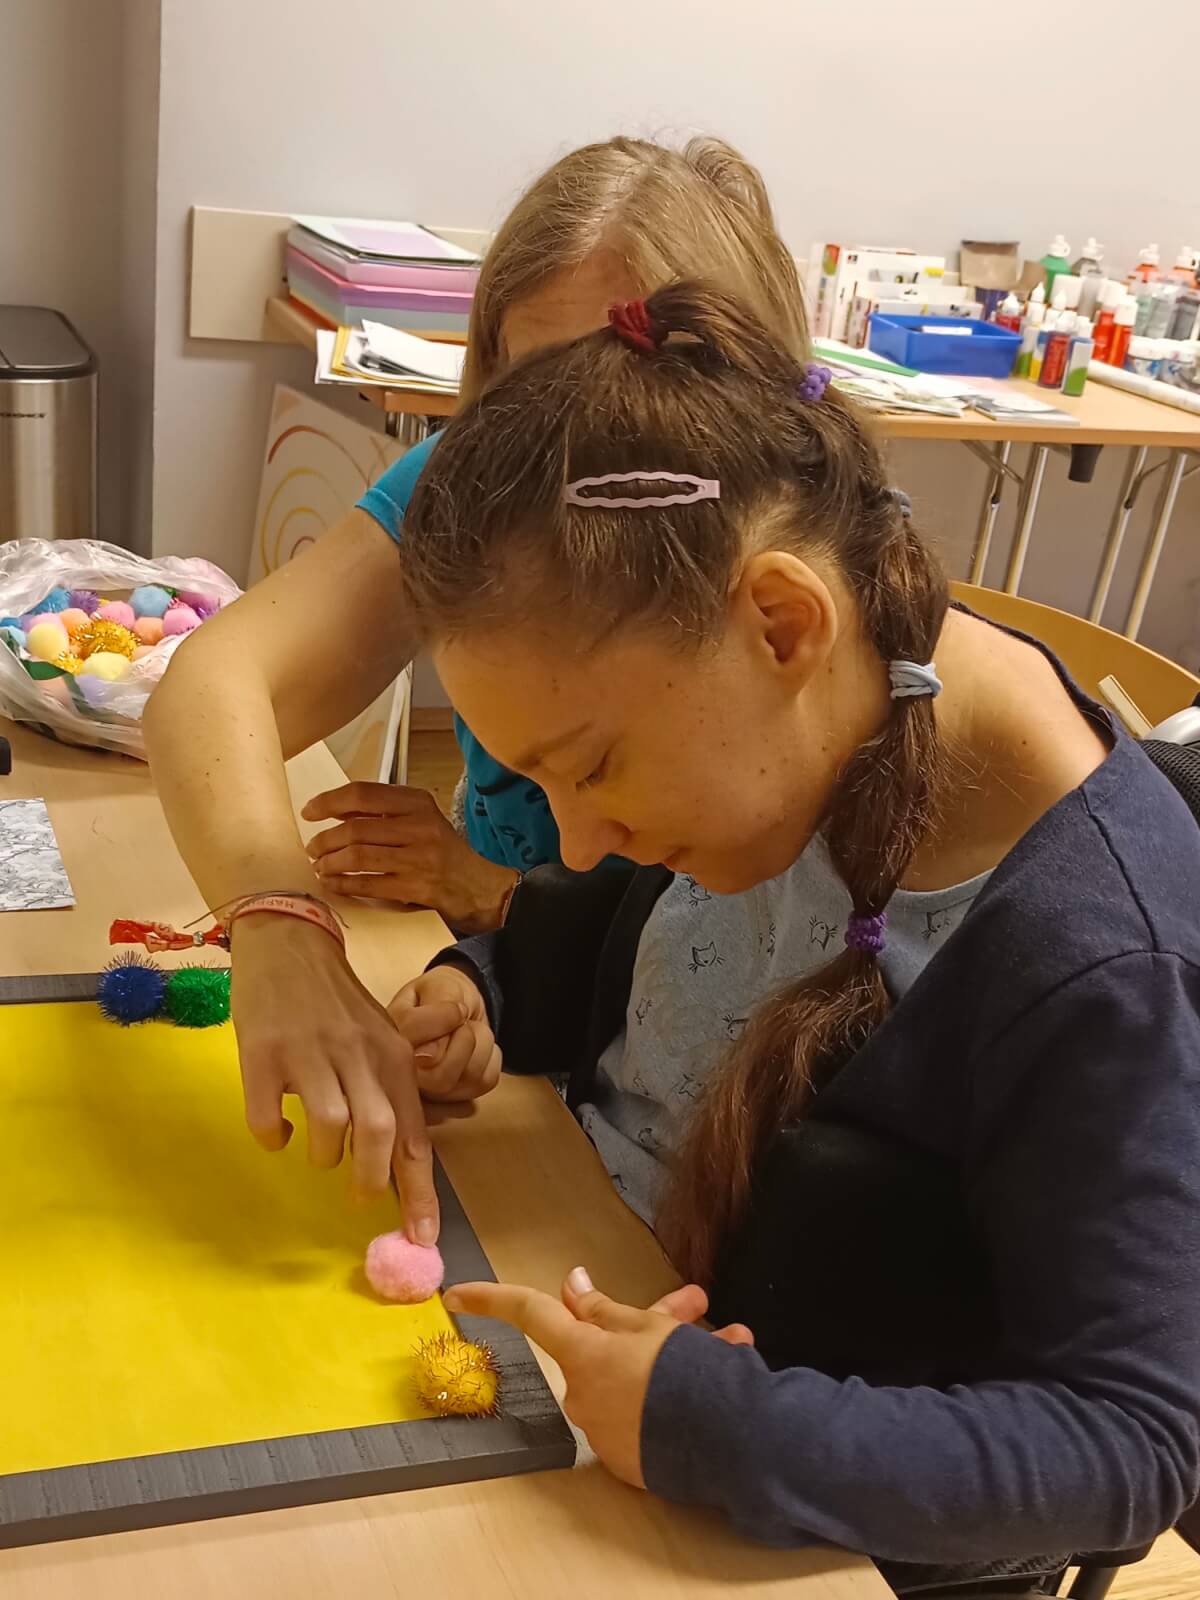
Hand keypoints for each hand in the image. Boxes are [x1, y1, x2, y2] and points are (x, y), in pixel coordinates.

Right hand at [229, 914, 464, 1232]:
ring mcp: (309, 1053)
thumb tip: (403, 1158)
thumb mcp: (379, 1036)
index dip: (419, 1192)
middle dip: (371, 1180)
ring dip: (325, 1156)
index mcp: (391, 1056)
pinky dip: (272, 1136)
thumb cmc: (336, 1001)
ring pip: (330, 1128)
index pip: (413, 1135)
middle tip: (359, 1196)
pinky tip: (275, 1131)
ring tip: (318, 1150)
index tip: (422, 1239)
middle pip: (378, 1134)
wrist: (288, 942)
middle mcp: (357, 1055)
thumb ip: (391, 1089)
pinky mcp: (262, 1054)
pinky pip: (267, 1118)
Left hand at [302, 782, 518, 931]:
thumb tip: (333, 808)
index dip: (328, 801)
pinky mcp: (416, 887)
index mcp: (418, 802)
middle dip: (325, 840)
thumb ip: (382, 812)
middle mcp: (420, 826)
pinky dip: (343, 883)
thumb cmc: (443, 852)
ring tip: (319, 867)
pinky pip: (367, 884)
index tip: (309, 812)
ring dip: (330, 863)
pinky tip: (332, 883)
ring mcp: (419, 858)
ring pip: (358, 856)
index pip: (363, 794)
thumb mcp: (419, 820)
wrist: (479, 886)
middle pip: (355, 828)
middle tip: (312, 849)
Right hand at [389, 967, 501, 1103]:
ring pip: (469, 1077)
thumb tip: (430, 1053)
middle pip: (440, 1077)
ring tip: (469, 1029)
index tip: (454, 1008)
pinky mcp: (458, 1096)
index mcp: (388, 1041)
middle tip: (463, 1021)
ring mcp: (431, 1091)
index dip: (442, 1020)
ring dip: (481, 1043)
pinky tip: (475, 1047)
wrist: (459, 1004)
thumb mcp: (438, 985)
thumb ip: (434, 1010)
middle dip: (465, 1039)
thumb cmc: (441, 994)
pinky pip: (486, 1080)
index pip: (413, 1043)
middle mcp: (404, 1075)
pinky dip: (491, 1056)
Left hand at [444, 1270, 752, 1487]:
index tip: (455, 1294)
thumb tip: (572, 1285)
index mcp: (583, 1354)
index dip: (493, 1298)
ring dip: (675, 1359)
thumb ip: (608, 1310)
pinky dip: (674, 1396)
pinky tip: (721, 1383)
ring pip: (633, 1379)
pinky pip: (645, 1415)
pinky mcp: (631, 1462)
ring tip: (731, 1344)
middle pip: (605, 1347)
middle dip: (651, 1323)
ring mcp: (605, 1434)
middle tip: (693, 1304)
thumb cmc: (686, 1374)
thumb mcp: (651, 1328)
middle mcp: (583, 1396)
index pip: (531, 1314)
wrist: (730, 1445)